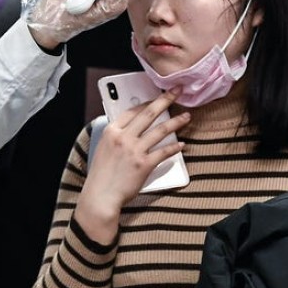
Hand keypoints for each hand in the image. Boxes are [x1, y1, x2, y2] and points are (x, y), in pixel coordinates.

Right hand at [74, 89, 188, 243]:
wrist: (101, 195)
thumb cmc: (102, 175)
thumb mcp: (104, 149)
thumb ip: (117, 137)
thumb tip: (133, 130)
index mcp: (111, 131)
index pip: (132, 111)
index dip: (147, 102)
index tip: (157, 98)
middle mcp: (123, 138)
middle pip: (148, 114)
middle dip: (165, 100)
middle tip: (176, 92)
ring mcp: (134, 150)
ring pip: (159, 130)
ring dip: (175, 122)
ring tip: (186, 116)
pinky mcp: (144, 164)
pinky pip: (163, 152)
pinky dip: (174, 147)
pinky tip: (181, 144)